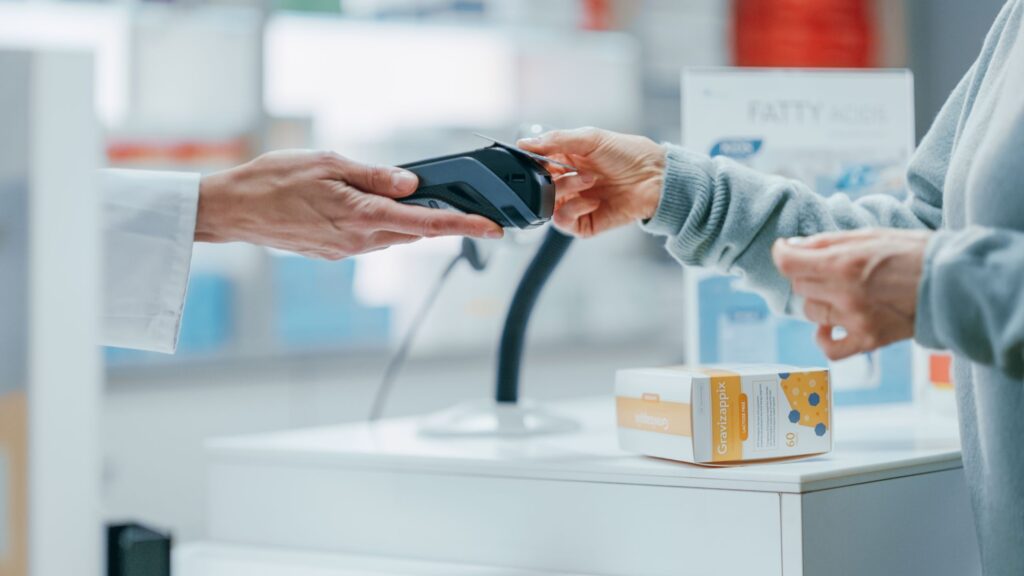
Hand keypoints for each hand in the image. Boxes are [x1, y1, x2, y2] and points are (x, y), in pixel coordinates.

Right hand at [195, 150, 502, 258]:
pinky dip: (381, 223)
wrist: (232, 210)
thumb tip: (412, 184)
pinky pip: (370, 238)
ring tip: (409, 196)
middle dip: (438, 217)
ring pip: (393, 236)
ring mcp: (347, 250)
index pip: (426, 224)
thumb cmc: (274, 180)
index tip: (492, 228)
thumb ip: (374, 176)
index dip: (464, 226)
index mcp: (362, 216)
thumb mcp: (328, 163)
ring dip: (407, 219)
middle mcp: (359, 240)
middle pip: (414, 232)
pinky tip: (370, 205)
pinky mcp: (334, 252)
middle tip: (456, 199)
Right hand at [517, 127, 665, 237]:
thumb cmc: (630, 154)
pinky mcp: (585, 223)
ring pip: (548, 205)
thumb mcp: (591, 137)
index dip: (532, 163)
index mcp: (566, 160)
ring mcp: (576, 203)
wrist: (656, 178)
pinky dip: (574, 210)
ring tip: (588, 181)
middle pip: (539, 186)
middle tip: (566, 170)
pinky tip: (592, 200)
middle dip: (549, 178)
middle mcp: (568, 182)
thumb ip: (556, 140)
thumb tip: (525, 143)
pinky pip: (564, 222)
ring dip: (565, 191)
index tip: (532, 159)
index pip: (536, 164)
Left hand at [772, 229, 930, 359]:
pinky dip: (824, 337)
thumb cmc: (914, 252)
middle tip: (829, 267)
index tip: (786, 249)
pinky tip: (831, 325)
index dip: (782, 252)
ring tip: (842, 290)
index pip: (788, 263)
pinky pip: (830, 348)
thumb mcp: (869, 234)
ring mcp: (856, 320)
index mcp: (843, 263)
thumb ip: (827, 242)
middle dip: (808, 272)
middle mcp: (845, 294)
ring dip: (819, 299)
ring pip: (812, 311)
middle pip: (800, 285)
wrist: (955, 282)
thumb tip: (793, 246)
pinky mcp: (869, 340)